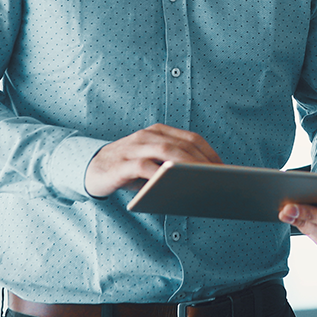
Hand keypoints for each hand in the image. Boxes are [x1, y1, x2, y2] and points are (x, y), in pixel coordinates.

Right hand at [85, 123, 221, 197]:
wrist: (91, 169)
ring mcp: (134, 148)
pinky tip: (172, 184)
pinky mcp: (122, 164)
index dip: (209, 152)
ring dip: (186, 165)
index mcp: (159, 133)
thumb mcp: (152, 164)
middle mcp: (148, 136)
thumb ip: (171, 167)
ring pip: (166, 151)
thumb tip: (202, 183)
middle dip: (202, 160)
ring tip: (203, 180)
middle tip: (218, 177)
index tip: (225, 168)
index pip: (190, 138)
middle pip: (181, 145)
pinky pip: (143, 167)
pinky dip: (159, 174)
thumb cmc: (129, 169)